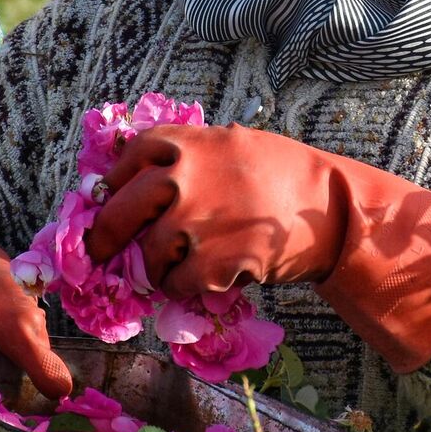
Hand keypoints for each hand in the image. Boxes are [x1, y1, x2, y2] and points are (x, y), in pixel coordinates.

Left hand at [86, 124, 430, 372]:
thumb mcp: (235, 144)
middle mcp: (183, 178)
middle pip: (120, 210)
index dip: (114, 182)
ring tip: (176, 268)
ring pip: (148, 254)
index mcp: (188, 143)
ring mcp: (193, 221)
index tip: (109, 197)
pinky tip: (202, 280)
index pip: (128, 159)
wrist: (331, 210)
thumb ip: (191, 156)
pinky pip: (174, 283)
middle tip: (99, 251)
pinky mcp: (210, 262)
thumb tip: (144, 177)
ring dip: (155, 267)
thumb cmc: (288, 174)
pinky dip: (182, 288)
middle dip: (105, 235)